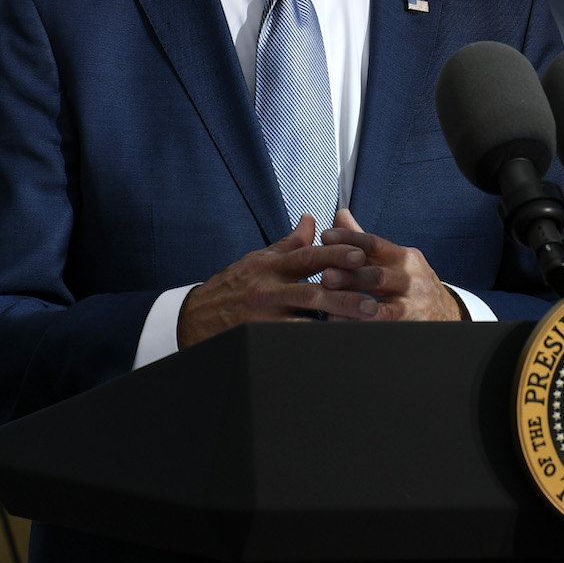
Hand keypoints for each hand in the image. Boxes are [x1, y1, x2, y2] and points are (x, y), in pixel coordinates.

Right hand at [177, 215, 378, 346]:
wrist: (191, 318)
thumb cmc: (231, 287)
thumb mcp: (257, 260)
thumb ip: (288, 244)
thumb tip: (311, 219)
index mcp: (270, 267)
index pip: (307, 256)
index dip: (334, 255)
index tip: (360, 255)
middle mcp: (268, 289)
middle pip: (311, 289)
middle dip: (343, 293)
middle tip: (372, 298)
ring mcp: (263, 316)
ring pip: (305, 317)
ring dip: (336, 320)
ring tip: (363, 322)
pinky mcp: (258, 337)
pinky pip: (292, 339)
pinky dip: (315, 340)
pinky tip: (337, 342)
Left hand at [317, 207, 462, 320]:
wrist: (448, 314)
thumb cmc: (411, 285)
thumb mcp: (394, 261)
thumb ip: (364, 241)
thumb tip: (340, 214)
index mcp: (404, 257)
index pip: (375, 244)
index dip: (350, 239)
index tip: (325, 237)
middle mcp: (411, 277)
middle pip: (377, 274)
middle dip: (350, 274)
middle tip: (325, 275)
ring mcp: (414, 301)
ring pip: (382, 301)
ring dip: (354, 299)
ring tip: (330, 301)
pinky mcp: (413, 323)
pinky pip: (384, 322)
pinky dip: (360, 323)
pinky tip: (341, 323)